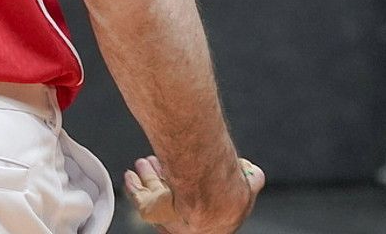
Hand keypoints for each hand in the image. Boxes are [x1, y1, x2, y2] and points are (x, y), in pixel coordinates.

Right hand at [124, 155, 263, 232]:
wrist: (212, 195)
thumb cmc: (229, 192)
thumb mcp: (248, 184)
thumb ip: (249, 180)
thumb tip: (254, 174)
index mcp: (212, 222)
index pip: (198, 207)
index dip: (193, 190)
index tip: (189, 176)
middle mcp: (187, 223)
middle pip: (174, 199)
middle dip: (166, 179)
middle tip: (159, 163)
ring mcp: (169, 218)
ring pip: (155, 195)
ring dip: (149, 178)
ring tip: (143, 163)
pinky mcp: (151, 212)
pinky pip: (139, 198)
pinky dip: (133, 187)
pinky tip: (131, 176)